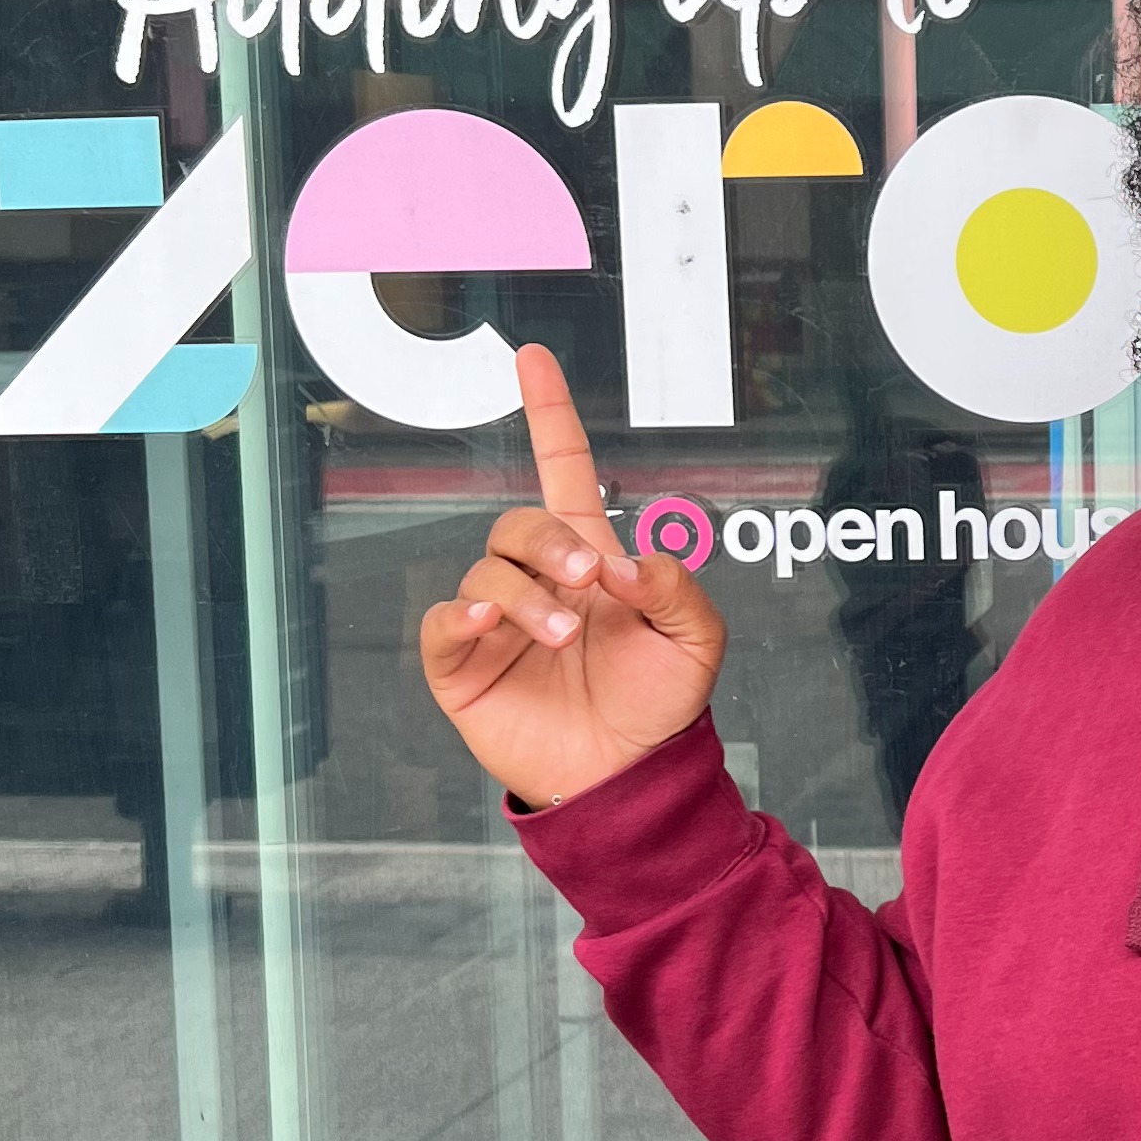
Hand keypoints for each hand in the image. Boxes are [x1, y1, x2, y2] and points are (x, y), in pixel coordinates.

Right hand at [420, 345, 725, 807]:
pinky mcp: (464, 666)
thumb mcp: (697, 643)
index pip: (564, 471)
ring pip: (486, 570)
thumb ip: (677, 589)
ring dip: (525, 595)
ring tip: (562, 636)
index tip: (534, 359)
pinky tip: (488, 624)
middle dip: (550, 542)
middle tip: (588, 583)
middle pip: (520, 522)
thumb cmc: (660, 709)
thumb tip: (626, 559)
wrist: (627, 781)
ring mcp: (496, 622)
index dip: (550, 415)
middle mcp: (538, 580)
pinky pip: (443, 622)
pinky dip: (462, 614)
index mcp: (591, 560)